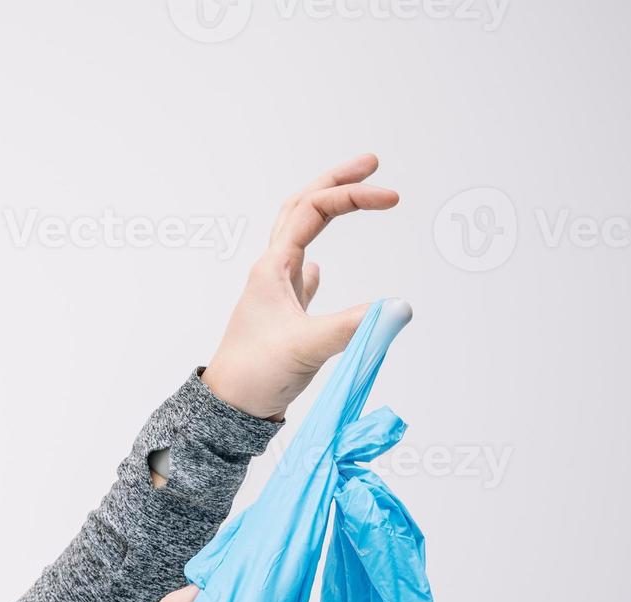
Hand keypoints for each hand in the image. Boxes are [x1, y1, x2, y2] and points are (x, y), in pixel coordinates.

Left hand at [202, 154, 399, 421]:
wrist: (229, 409)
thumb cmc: (254, 375)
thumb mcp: (307, 347)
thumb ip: (355, 326)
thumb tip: (401, 307)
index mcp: (272, 268)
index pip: (313, 211)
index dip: (353, 195)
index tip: (393, 197)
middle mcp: (271, 273)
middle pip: (301, 210)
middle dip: (336, 182)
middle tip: (372, 163)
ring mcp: (275, 294)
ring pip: (299, 238)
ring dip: (326, 213)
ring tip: (354, 197)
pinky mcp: (281, 319)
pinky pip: (298, 280)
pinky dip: (314, 265)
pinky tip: (319, 270)